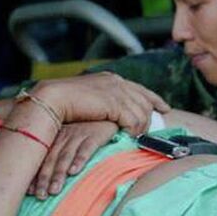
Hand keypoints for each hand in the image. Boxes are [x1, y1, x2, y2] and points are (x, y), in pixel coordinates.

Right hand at [30, 73, 168, 133]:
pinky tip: (130, 137)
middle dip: (150, 116)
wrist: (52, 99)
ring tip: (137, 137)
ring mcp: (117, 92)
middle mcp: (117, 82)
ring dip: (141, 127)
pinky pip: (134, 121)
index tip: (164, 108)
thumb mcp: (88, 98)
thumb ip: (103, 101)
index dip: (154, 98)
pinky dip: (134, 130)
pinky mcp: (115, 104)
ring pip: (142, 112)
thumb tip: (112, 112)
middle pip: (145, 101)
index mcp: (110, 78)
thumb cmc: (63, 102)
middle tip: (150, 130)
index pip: (140, 88)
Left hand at [32, 121, 118, 197]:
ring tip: (55, 190)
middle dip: (45, 179)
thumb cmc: (89, 127)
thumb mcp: (71, 135)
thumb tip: (51, 176)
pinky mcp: (94, 135)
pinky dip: (79, 160)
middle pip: (52, 160)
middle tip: (41, 196)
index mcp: (56, 137)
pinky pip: (86, 149)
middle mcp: (64, 136)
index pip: (42, 158)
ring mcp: (78, 135)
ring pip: (66, 157)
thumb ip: (60, 151)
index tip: (30, 192)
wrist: (109, 111)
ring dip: (59, 174)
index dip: (36, 175)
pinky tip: (74, 172)